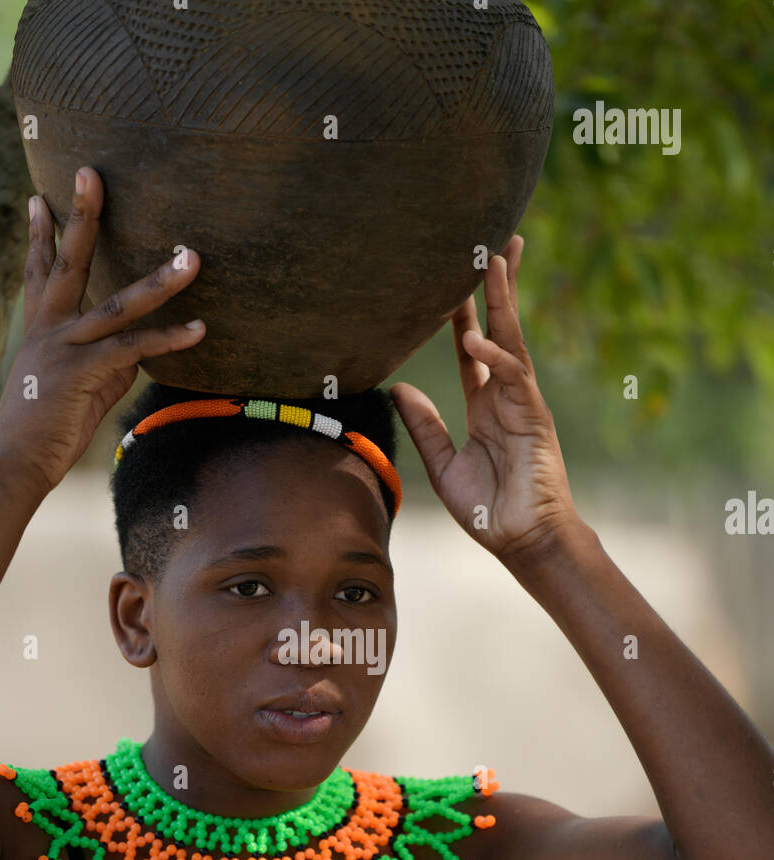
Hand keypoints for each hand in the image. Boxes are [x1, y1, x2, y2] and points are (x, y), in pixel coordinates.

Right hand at [0, 166, 204, 492]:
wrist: (17, 462)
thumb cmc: (45, 428)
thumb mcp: (76, 387)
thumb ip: (107, 362)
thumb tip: (139, 353)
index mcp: (41, 328)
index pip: (39, 270)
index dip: (40, 233)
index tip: (39, 196)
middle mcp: (50, 328)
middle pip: (68, 261)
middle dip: (82, 215)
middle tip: (90, 171)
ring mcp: (66, 347)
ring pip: (119, 303)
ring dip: (160, 280)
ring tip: (192, 256)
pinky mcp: (84, 372)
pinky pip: (135, 348)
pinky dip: (171, 338)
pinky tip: (201, 329)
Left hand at [390, 237, 580, 564]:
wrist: (521, 542)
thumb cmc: (488, 511)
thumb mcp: (443, 465)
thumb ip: (425, 427)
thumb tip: (400, 389)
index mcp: (486, 406)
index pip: (472, 348)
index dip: (462, 315)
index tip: (452, 282)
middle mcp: (506, 397)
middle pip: (501, 329)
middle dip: (499, 288)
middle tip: (495, 243)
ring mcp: (523, 404)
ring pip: (513, 339)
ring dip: (505, 300)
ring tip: (496, 260)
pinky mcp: (534, 417)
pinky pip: (514, 377)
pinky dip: (495, 355)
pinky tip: (474, 339)